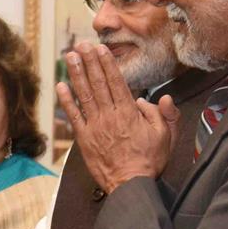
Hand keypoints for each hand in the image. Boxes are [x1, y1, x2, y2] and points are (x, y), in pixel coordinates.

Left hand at [56, 40, 179, 192]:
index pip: (116, 82)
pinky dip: (66, 100)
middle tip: (81, 45)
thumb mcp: (166, 136)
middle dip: (89, 62)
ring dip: (76, 74)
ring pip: (84, 94)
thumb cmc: (149, 161)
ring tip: (70, 56)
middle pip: (98, 83)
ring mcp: (95, 126)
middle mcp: (110, 115)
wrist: (130, 184)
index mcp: (129, 113)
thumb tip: (158, 99)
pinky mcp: (84, 138)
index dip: (106, 64)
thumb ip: (163, 114)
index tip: (100, 49)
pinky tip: (61, 86)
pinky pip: (74, 116)